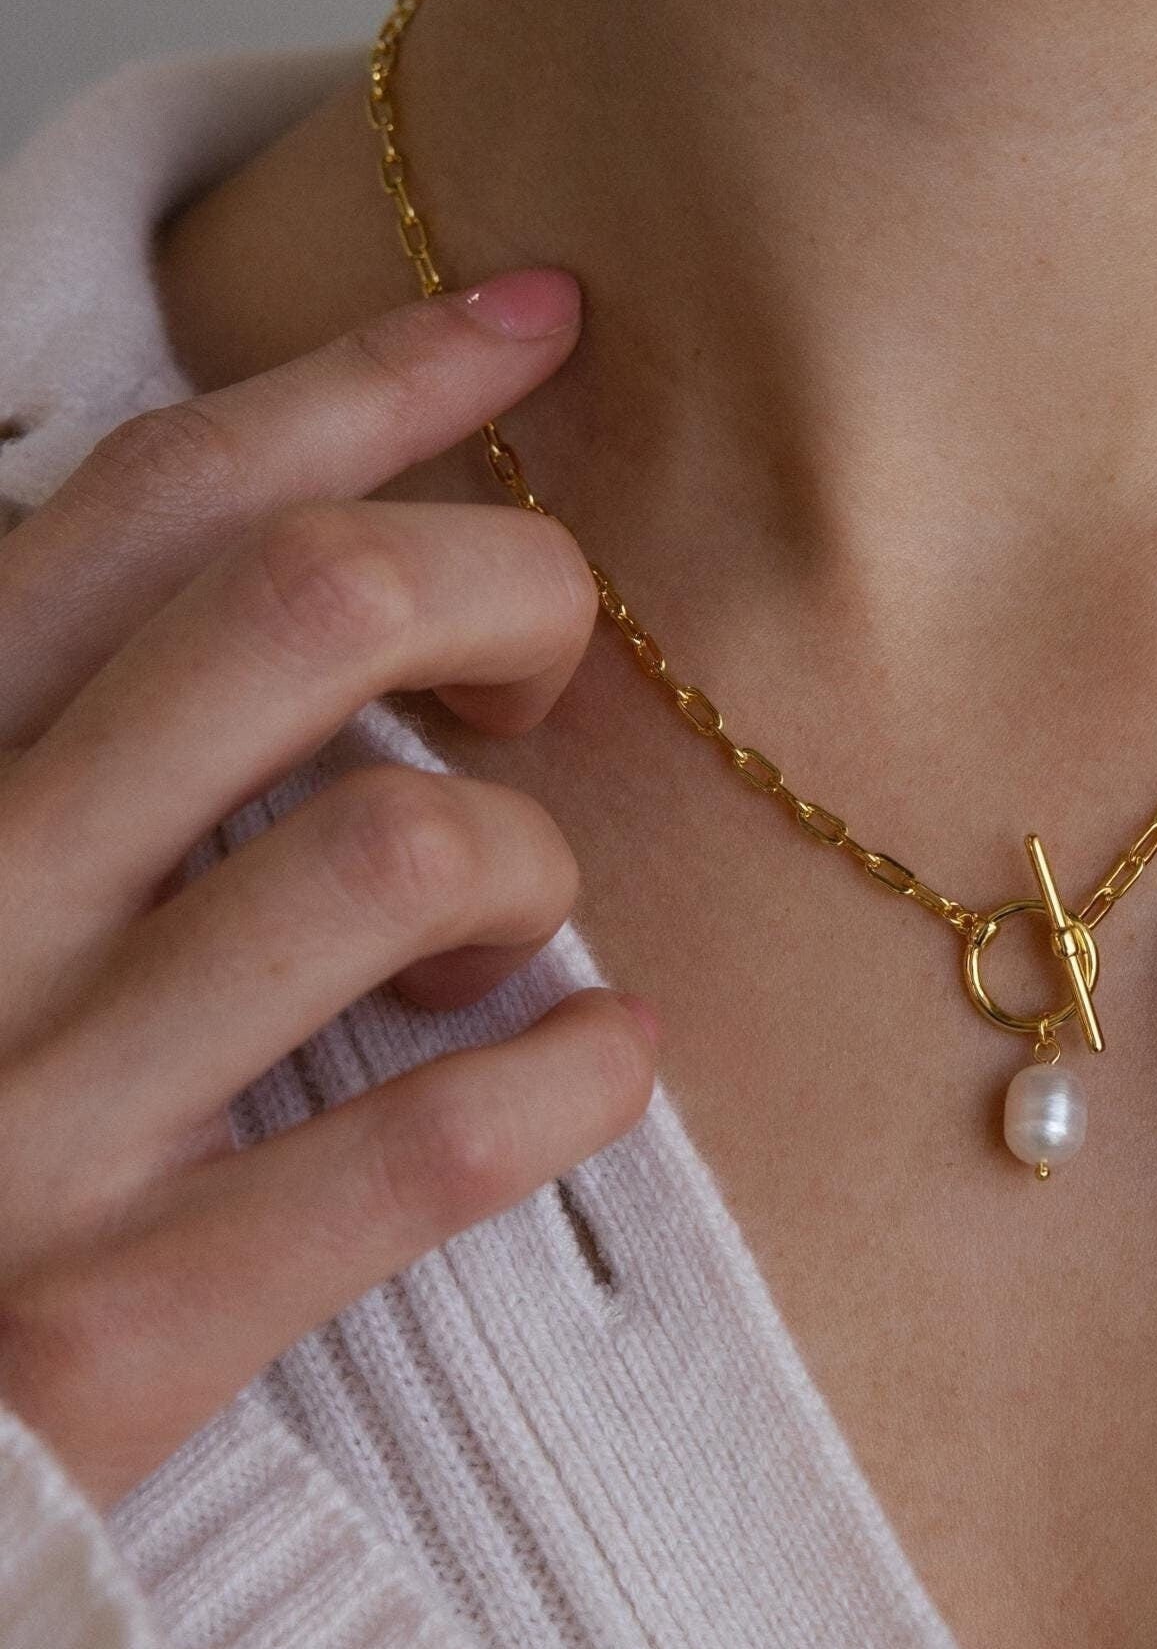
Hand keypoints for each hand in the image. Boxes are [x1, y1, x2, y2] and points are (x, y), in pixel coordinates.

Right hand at [0, 267, 659, 1513]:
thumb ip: (66, 732)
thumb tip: (286, 564)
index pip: (159, 500)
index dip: (371, 381)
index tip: (542, 317)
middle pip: (305, 612)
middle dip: (504, 593)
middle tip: (547, 679)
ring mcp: (20, 1119)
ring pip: (390, 849)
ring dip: (527, 857)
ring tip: (517, 923)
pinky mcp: (105, 1330)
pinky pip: (419, 1148)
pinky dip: (570, 1079)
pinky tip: (607, 1062)